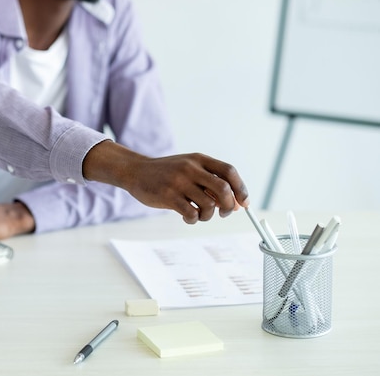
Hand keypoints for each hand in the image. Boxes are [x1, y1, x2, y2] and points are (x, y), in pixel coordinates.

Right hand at [83, 141, 248, 223]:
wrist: (135, 171)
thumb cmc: (166, 173)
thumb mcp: (188, 169)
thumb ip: (210, 182)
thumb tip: (236, 204)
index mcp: (199, 159)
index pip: (229, 171)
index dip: (241, 188)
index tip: (243, 203)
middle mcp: (191, 168)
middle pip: (223, 189)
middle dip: (228, 205)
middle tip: (224, 213)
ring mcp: (179, 182)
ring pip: (209, 205)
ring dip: (209, 215)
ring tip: (200, 215)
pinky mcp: (168, 196)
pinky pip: (191, 213)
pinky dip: (194, 220)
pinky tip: (188, 218)